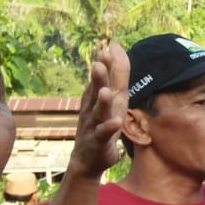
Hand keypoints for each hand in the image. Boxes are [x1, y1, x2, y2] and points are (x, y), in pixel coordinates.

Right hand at [71, 43, 129, 178]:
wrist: (88, 157)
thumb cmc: (102, 123)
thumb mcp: (113, 98)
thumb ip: (116, 74)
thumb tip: (115, 47)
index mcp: (100, 97)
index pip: (104, 79)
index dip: (107, 65)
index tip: (111, 47)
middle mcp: (94, 108)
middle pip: (96, 91)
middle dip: (98, 78)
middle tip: (99, 62)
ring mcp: (94, 125)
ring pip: (98, 112)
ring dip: (101, 102)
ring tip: (105, 91)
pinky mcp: (98, 141)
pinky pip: (103, 134)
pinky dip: (109, 128)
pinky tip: (116, 122)